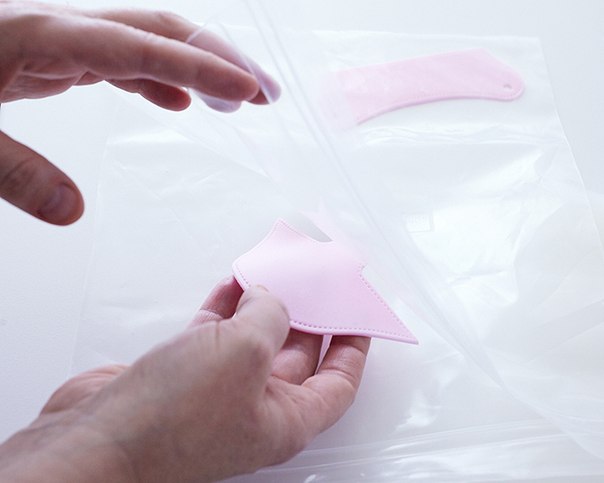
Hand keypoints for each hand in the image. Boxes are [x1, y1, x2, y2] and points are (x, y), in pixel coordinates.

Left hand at [0, 1, 275, 224]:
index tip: (249, 91)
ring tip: (238, 102)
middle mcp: (61, 27)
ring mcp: (60, 39)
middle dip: (219, 57)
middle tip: (266, 93)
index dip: (201, 68)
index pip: (141, 47)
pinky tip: (177, 104)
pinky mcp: (54, 55)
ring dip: (198, 68)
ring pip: (147, 42)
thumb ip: (11, 170)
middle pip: (158, 29)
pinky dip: (159, 80)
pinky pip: (122, 61)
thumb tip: (74, 212)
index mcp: (40, 35)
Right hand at [0, 278, 369, 481]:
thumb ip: (271, 316)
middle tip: (316, 278)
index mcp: (285, 419)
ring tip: (276, 270)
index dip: (354, 346)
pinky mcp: (182, 374)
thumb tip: (270, 297)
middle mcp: (255, 407)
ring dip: (264, 303)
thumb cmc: (170, 420)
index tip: (359, 312)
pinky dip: (226, 307)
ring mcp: (217, 390)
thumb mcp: (245, 352)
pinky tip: (233, 284)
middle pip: (296, 353)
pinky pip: (216, 333)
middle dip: (308, 313)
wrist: (94, 441)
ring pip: (253, 338)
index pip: (339, 380)